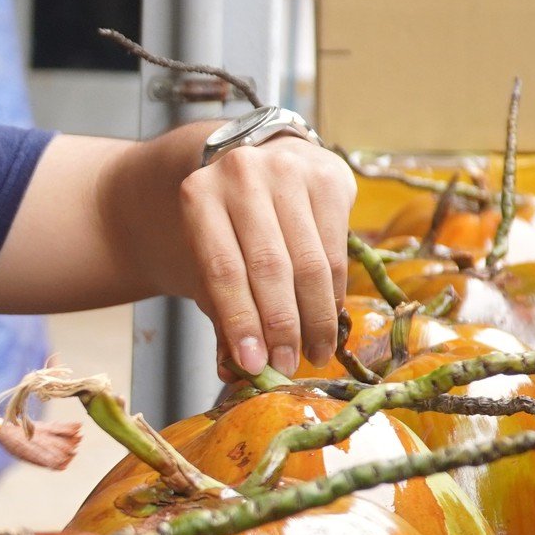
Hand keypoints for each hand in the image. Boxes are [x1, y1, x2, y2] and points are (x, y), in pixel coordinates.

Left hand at [178, 135, 357, 375]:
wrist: (260, 165)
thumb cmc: (229, 225)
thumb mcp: (210, 258)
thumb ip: (220, 308)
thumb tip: (232, 370)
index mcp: (198, 195)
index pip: (223, 270)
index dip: (241, 321)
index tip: (254, 365)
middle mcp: (242, 175)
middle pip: (269, 267)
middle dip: (280, 326)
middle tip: (287, 366)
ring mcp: (290, 171)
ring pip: (309, 262)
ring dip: (313, 318)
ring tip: (312, 354)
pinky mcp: (330, 178)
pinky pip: (336, 250)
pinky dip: (332, 294)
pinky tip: (327, 321)